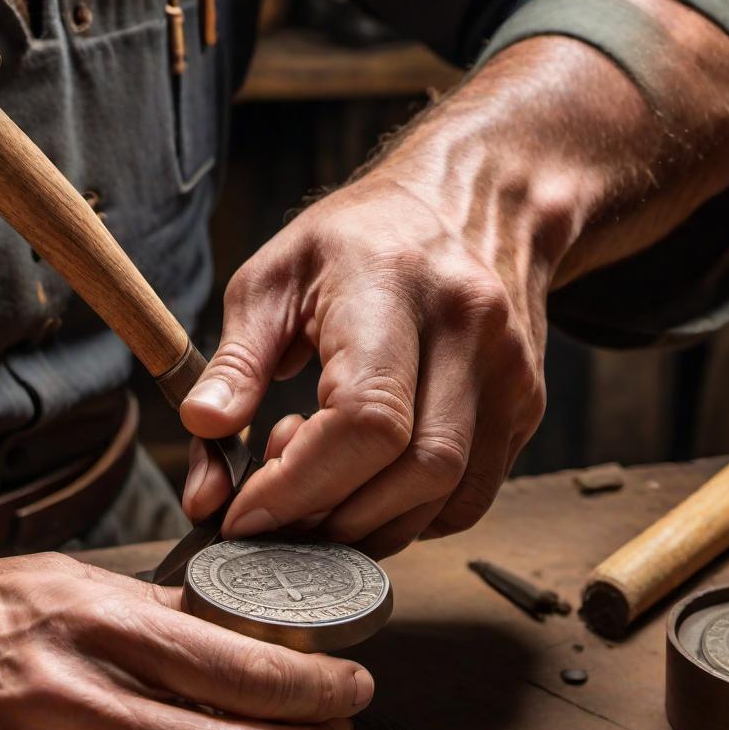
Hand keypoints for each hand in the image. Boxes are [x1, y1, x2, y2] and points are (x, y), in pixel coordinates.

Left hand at [180, 162, 548, 557]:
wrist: (476, 202)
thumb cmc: (361, 239)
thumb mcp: (276, 279)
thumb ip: (236, 361)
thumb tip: (202, 432)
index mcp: (394, 287)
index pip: (366, 417)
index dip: (300, 485)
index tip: (243, 516)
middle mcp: (470, 332)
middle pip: (416, 472)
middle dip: (331, 519)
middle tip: (273, 515)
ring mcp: (510, 374)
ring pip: (448, 499)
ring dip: (369, 527)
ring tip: (318, 490)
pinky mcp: (526, 407)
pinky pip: (470, 498)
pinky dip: (411, 520)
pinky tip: (368, 490)